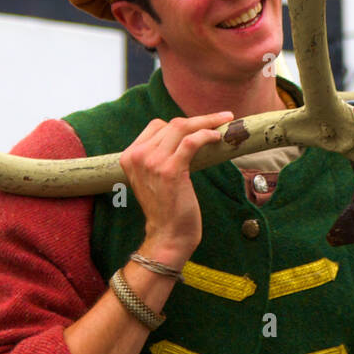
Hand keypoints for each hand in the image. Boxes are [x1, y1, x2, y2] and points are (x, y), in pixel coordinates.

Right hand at [118, 112, 233, 268]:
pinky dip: (206, 134)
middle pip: (171, 124)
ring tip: (224, 121)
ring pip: (181, 127)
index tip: (200, 124)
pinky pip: (190, 141)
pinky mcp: (170, 170)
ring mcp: (152, 162)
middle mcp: (138, 156)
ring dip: (207, 121)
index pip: (156, 126)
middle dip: (199, 119)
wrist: (167, 236)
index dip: (180, 124)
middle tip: (221, 118)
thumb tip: (186, 137)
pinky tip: (216, 137)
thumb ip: (158, 157)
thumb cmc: (166, 209)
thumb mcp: (152, 178)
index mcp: (130, 156)